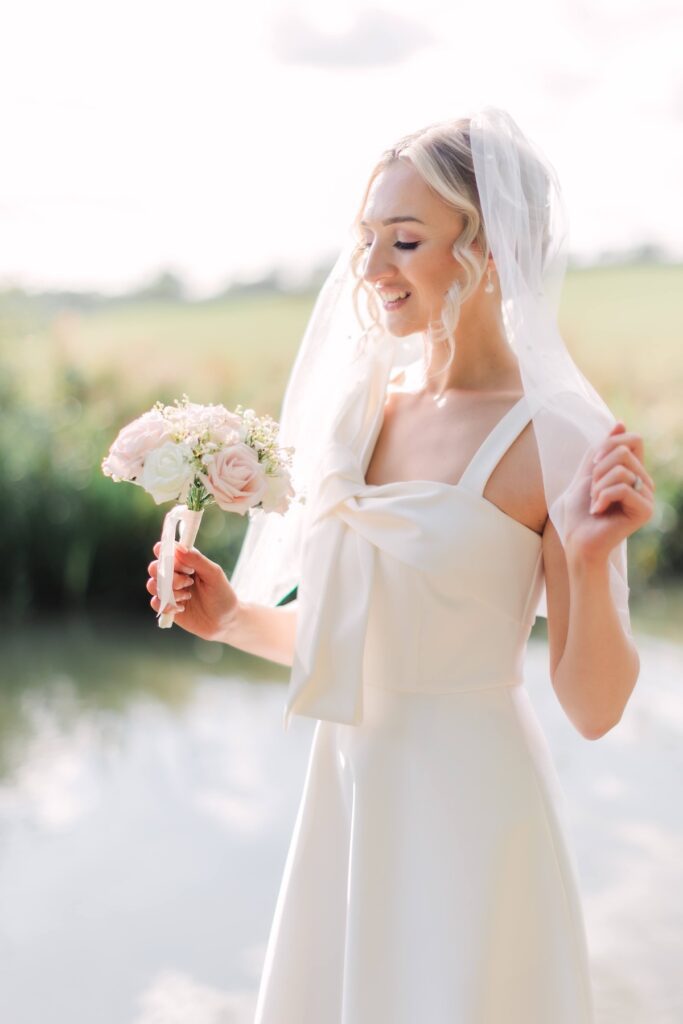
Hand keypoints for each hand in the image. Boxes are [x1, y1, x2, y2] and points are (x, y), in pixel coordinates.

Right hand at [147, 542, 239, 640]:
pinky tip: (181, 608)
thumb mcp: (214, 574)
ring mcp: (169, 591)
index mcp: (185, 562)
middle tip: (188, 582)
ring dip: (169, 591)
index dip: (164, 552)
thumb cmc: (222, 594)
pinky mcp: (166, 606)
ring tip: (187, 596)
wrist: (225, 622)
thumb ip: (197, 559)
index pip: (165, 549)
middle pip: (154, 567)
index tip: (177, 561)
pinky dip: (166, 605)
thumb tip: (179, 548)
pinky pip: (154, 602)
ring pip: (152, 585)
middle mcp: (174, 574)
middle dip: (169, 575)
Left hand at [564, 421, 655, 563]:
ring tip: (596, 503)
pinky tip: (599, 511)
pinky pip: (623, 488)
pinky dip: (603, 497)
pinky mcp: (645, 510)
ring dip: (599, 486)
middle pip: (624, 452)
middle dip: (598, 470)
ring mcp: (647, 496)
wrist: (578, 541)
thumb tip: (620, 423)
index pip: (634, 440)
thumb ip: (602, 449)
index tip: (593, 464)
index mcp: (633, 471)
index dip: (609, 444)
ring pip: (622, 469)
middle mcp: (645, 481)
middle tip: (593, 492)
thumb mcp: (587, 472)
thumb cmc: (580, 511)